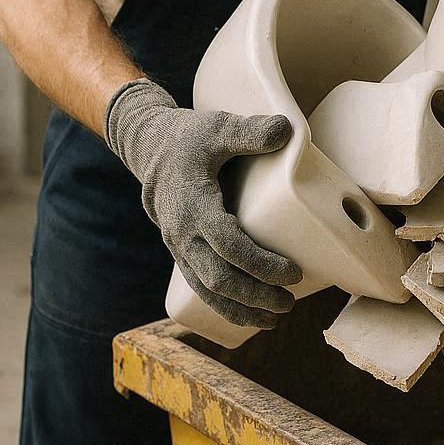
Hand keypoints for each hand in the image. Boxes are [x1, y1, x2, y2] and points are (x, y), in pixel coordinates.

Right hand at [105, 78, 301, 326]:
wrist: (150, 148)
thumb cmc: (190, 138)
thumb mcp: (219, 126)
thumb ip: (251, 130)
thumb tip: (287, 130)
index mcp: (193, 205)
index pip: (227, 245)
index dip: (260, 263)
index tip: (292, 272)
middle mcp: (182, 233)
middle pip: (219, 278)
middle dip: (255, 295)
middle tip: (290, 301)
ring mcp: (180, 247)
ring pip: (208, 291)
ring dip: (242, 310)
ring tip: (277, 318)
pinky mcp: (184, 253)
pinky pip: (202, 289)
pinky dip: (226, 308)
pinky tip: (253, 318)